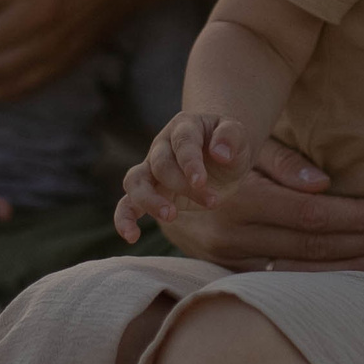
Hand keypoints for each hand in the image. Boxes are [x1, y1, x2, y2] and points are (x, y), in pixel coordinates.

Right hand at [113, 111, 254, 239]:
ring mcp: (151, 169)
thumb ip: (231, 136)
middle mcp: (162, 146)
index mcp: (184, 127)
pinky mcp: (148, 192)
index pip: (182, 142)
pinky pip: (127, 203)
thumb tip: (221, 153)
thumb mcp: (239, 135)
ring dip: (148, 200)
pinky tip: (131, 236)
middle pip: (161, 164)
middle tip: (212, 202)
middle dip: (183, 185)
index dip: (189, 162)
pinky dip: (124, 218)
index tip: (200, 182)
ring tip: (170, 216)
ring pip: (135, 181)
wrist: (221, 156)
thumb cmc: (229, 144)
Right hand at [151, 138, 363, 270]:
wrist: (165, 187)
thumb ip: (282, 163)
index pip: (312, 214)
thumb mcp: (243, 145)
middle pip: (313, 247)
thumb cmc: (216, 156)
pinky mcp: (230, 274)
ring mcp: (230, 260)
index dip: (355, 214)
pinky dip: (322, 281)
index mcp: (241, 199)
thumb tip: (323, 184)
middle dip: (363, 243)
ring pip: (302, 272)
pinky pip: (284, 284)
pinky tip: (350, 281)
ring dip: (350, 267)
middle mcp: (234, 234)